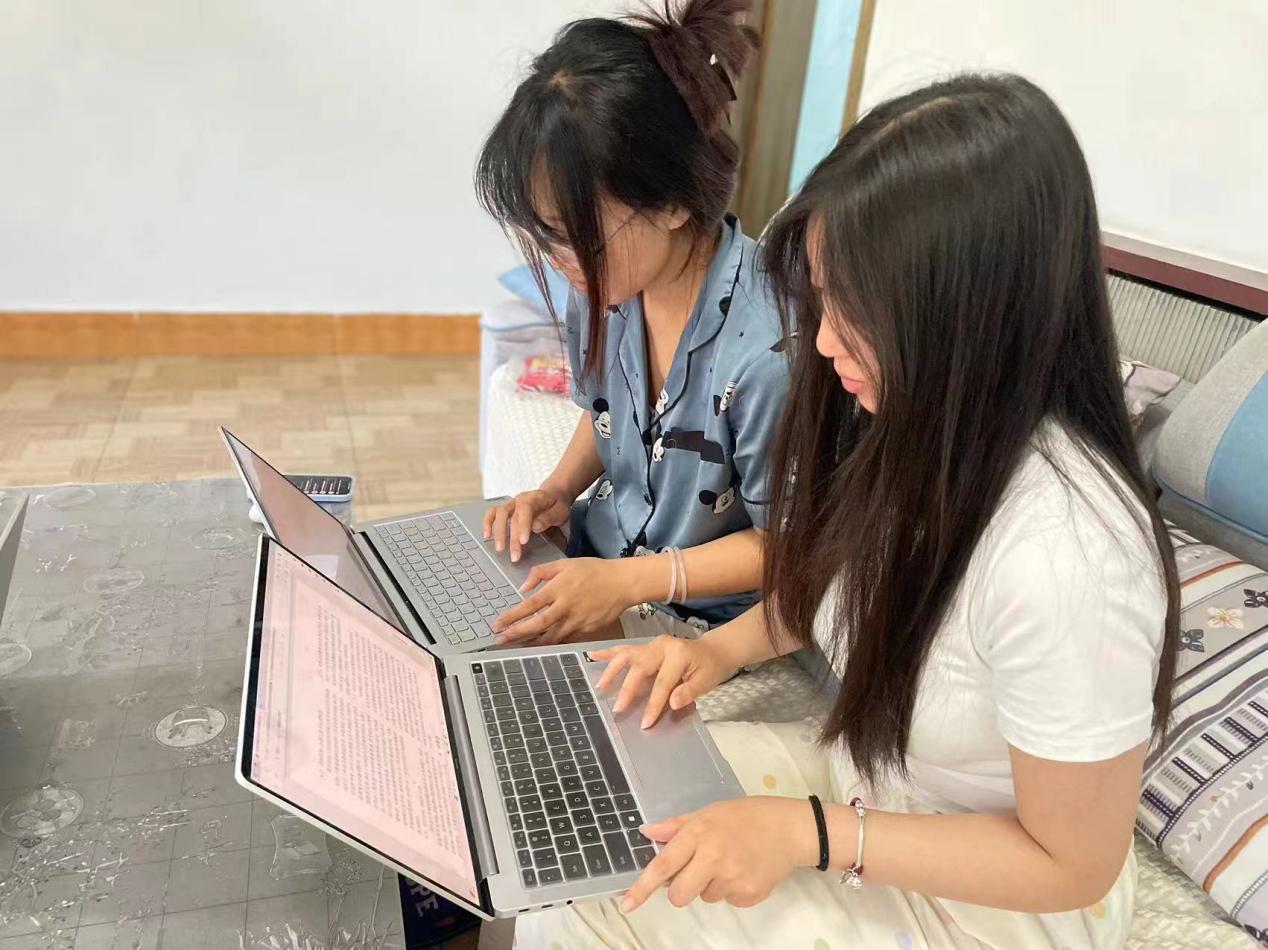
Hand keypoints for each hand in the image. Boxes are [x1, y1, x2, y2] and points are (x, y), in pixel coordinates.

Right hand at [482, 486, 570, 562]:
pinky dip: (487, 523)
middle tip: (514, 556)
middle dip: (512, 538)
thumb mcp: (560, 511)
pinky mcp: (506, 509)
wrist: (554, 495)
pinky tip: (487, 536)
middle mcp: (520, 499)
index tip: (523, 541)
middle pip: (512, 517)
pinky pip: (492, 513)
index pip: (525, 510)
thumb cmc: (557, 505)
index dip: (523, 525)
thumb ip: (548, 518)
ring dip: (498, 532)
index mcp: (535, 498)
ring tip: (499, 548)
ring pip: (499, 514)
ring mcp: (511, 504)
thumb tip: (535, 526)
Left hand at [491, 558, 629, 644]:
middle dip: (516, 634)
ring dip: (531, 642)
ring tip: (516, 645)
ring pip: (550, 637)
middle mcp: (566, 607)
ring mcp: (577, 621)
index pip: (530, 605)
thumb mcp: (565, 564)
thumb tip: (523, 588)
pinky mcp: (587, 630)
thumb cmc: (593, 571)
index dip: (512, 617)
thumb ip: (541, 573)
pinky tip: (541, 644)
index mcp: (559, 589)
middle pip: (537, 625)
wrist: (622, 583)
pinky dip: (551, 643)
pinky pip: (565, 639)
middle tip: (500, 640)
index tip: (496, 624)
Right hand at [591, 635, 734, 728]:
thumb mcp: (706, 681)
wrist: (713, 650)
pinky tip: (593, 656)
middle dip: (628, 689)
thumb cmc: (710, 668)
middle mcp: (662, 646)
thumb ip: (689, 692)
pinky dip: (609, 653)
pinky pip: (625, 649)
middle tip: (618, 709)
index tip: (645, 723)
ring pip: (628, 656)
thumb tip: (672, 703)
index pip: (663, 683)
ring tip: (600, 687)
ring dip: (612, 671)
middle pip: (641, 668)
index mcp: (678, 654)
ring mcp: (652, 644)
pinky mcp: (646, 646)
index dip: (653, 703)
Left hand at [621, 797, 818, 911]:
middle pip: (679, 895)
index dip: (642, 887)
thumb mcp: (710, 812)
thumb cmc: (747, 816)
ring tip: (729, 861)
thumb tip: (646, 832)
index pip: (664, 865)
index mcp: (700, 834)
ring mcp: (732, 879)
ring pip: (704, 898)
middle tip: (695, 872)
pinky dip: (731, 890)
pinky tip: (744, 870)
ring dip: (710, 885)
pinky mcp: (749, 895)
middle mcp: (713, 858)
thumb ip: (677, 826)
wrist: (790, 829)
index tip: (626, 905)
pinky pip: (727, 901)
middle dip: (680, 890)